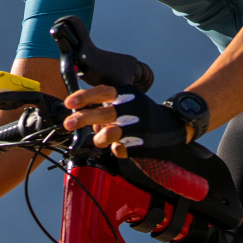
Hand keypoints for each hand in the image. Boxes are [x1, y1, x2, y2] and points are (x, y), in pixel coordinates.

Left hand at [64, 85, 190, 155]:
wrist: (174, 127)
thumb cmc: (143, 113)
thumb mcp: (128, 100)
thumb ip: (105, 105)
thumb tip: (79, 114)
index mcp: (129, 94)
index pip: (103, 92)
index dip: (85, 97)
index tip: (69, 103)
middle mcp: (133, 110)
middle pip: (103, 114)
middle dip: (82, 119)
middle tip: (68, 124)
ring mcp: (138, 128)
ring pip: (108, 134)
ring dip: (98, 138)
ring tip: (100, 139)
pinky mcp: (140, 145)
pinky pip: (117, 149)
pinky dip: (115, 148)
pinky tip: (120, 145)